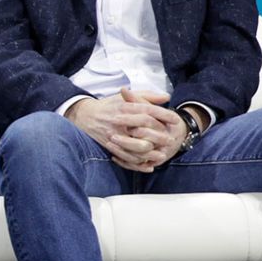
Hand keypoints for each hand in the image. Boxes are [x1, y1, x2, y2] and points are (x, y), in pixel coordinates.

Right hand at [65, 88, 179, 172]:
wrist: (85, 116)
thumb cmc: (109, 106)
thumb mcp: (125, 97)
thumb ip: (146, 96)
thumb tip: (166, 97)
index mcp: (125, 107)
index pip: (147, 110)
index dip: (163, 115)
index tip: (176, 120)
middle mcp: (120, 120)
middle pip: (143, 129)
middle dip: (159, 136)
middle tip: (171, 140)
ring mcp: (114, 134)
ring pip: (134, 146)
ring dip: (150, 152)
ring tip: (162, 155)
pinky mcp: (109, 144)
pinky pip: (125, 156)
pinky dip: (137, 162)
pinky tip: (147, 164)